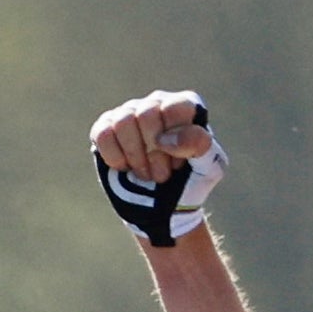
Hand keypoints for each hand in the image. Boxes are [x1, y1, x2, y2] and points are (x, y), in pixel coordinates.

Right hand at [90, 89, 224, 247]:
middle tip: (162, 174)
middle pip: (146, 114)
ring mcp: (129, 113)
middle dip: (153, 153)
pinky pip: (103, 134)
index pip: (174, 108)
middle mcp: (156, 103)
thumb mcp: (209, 167)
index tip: (178, 163)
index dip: (174, 141)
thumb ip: (199, 144)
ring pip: (123, 122)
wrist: (166, 208)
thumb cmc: (191, 183)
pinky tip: (126, 167)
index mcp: (185, 106)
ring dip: (135, 157)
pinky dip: (114, 158)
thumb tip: (163, 137)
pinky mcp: (106, 128)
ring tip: (145, 173)